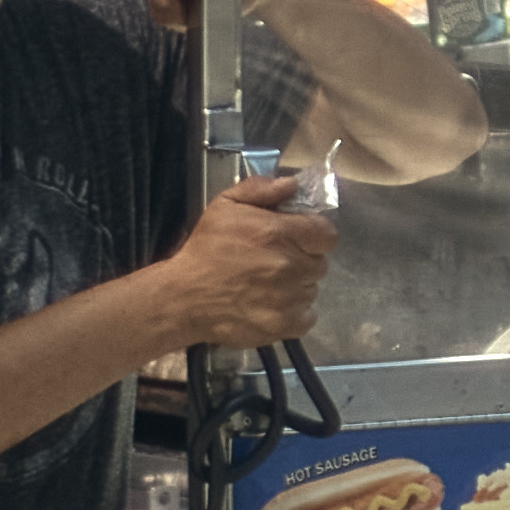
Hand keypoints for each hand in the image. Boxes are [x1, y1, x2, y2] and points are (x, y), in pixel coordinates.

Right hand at [146, 173, 335, 350]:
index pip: (326, 234)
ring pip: (312, 289)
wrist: (183, 297)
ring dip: (297, 285)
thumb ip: (261, 189)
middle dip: (303, 259)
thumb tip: (293, 185)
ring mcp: (288, 298)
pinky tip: (273, 304)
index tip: (298, 238)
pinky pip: (307, 315)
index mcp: (278, 233)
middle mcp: (289, 266)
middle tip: (277, 260)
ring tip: (269, 284)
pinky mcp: (284, 325)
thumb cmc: (205, 249)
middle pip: (320, 263)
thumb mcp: (225, 205)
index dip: (314, 235)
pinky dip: (295, 311)